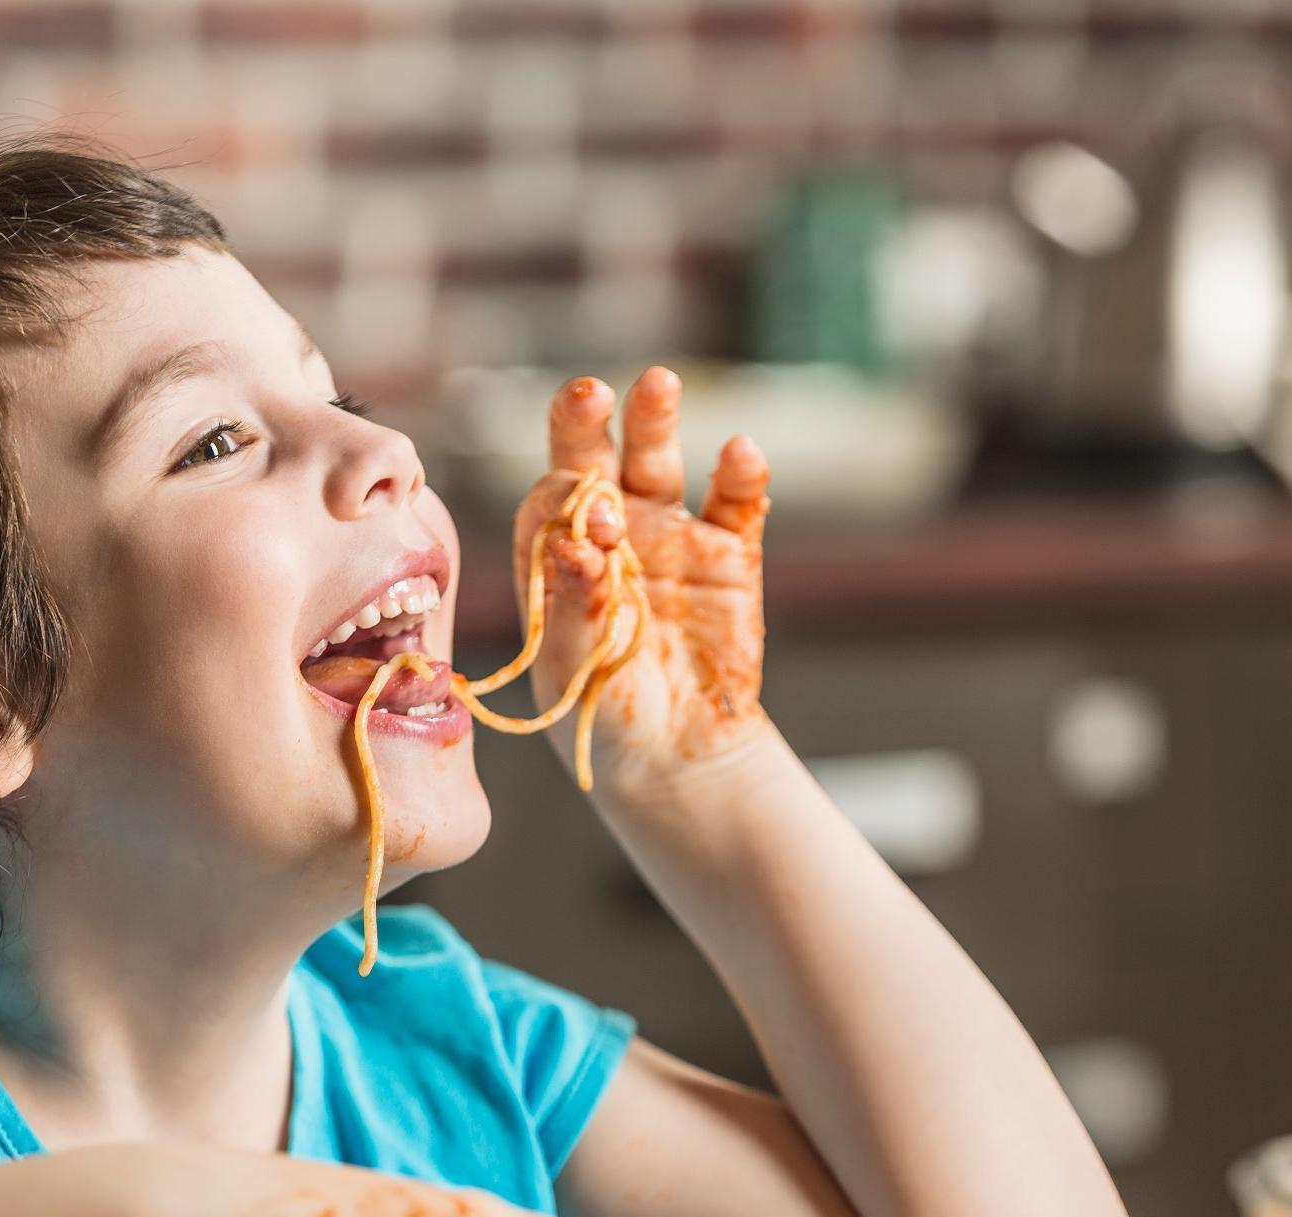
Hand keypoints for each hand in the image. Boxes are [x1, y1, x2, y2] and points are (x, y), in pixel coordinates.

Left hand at [512, 368, 770, 794]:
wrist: (678, 758)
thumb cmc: (604, 715)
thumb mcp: (575, 668)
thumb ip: (574, 604)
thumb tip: (574, 540)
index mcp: (554, 558)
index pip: (548, 503)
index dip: (565, 501)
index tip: (592, 523)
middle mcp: (607, 534)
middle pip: (590, 459)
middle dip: (584, 422)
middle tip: (590, 393)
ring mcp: (670, 538)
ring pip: (658, 463)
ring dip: (656, 421)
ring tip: (659, 384)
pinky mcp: (731, 556)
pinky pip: (737, 505)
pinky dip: (742, 478)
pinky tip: (742, 453)